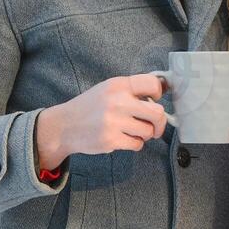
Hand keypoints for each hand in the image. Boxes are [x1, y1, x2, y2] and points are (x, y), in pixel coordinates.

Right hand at [37, 74, 169, 162]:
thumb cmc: (90, 107)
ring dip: (144, 134)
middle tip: (153, 126)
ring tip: (132, 131)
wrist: (64, 126)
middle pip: (158, 113)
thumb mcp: (108, 89)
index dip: (159, 93)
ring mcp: (114, 121)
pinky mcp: (111, 139)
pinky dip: (134, 144)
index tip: (154, 100)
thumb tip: (164, 88)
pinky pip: (137, 144)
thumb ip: (132, 89)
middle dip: (160, 123)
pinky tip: (123, 139)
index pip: (152, 84)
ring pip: (148, 131)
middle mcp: (117, 101)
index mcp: (118, 85)